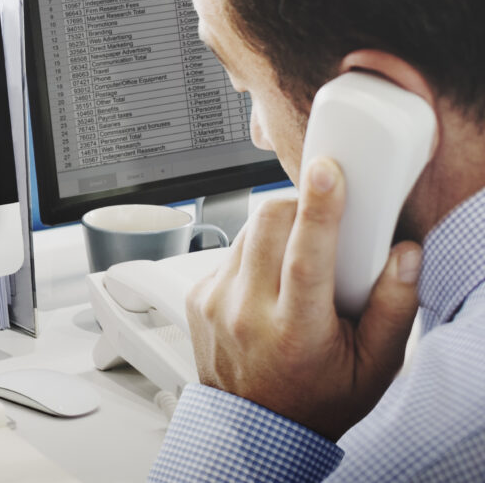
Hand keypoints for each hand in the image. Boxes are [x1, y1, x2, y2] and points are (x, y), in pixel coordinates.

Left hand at [186, 157, 422, 439]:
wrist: (256, 429)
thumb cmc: (316, 399)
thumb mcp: (373, 367)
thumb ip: (394, 309)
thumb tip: (404, 255)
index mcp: (296, 331)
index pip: (304, 255)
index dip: (319, 208)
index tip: (327, 172)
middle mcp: (247, 313)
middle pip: (267, 224)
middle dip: (298, 205)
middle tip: (319, 219)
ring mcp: (217, 303)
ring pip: (246, 231)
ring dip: (275, 231)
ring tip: (295, 263)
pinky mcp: (198, 296)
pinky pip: (228, 252)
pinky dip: (253, 254)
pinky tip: (268, 284)